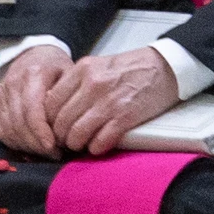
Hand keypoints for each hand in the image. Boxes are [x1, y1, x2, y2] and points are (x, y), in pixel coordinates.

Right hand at [0, 46, 69, 157]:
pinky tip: (30, 147)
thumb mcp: (70, 75)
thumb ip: (67, 98)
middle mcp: (12, 84)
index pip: (32, 110)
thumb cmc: (56, 68)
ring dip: (27, 146)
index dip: (41, 132)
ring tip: (45, 152)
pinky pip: (0, 131)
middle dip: (36, 144)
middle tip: (55, 154)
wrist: (34, 55)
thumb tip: (65, 126)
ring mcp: (0, 94)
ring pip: (8, 129)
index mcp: (33, 74)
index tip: (54, 147)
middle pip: (19, 123)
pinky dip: (15, 143)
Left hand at [46, 48, 180, 156]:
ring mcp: (108, 102)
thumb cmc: (131, 68)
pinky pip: (101, 140)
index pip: (51, 102)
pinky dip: (96, 147)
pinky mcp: (125, 117)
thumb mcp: (97, 65)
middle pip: (62, 120)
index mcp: (82, 70)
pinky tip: (97, 146)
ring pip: (77, 133)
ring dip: (76, 144)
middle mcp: (92, 85)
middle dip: (61, 136)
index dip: (49, 119)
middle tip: (65, 141)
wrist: (164, 67)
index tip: (53, 127)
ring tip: (80, 145)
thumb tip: (55, 104)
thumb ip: (76, 82)